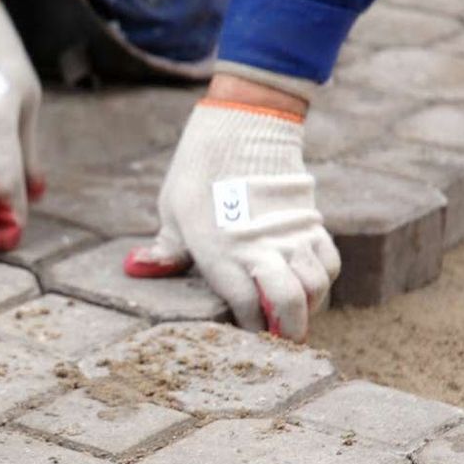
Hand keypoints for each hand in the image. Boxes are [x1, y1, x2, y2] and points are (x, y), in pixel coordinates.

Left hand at [123, 81, 339, 341]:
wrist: (242, 124)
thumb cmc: (198, 169)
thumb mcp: (173, 209)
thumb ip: (165, 248)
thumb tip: (134, 269)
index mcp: (220, 252)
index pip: (244, 308)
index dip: (249, 328)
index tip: (248, 335)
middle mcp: (260, 249)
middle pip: (289, 305)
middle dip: (289, 330)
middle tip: (283, 339)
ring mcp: (290, 235)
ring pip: (316, 286)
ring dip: (310, 306)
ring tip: (297, 314)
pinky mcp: (311, 220)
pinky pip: (328, 261)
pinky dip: (324, 279)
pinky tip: (310, 284)